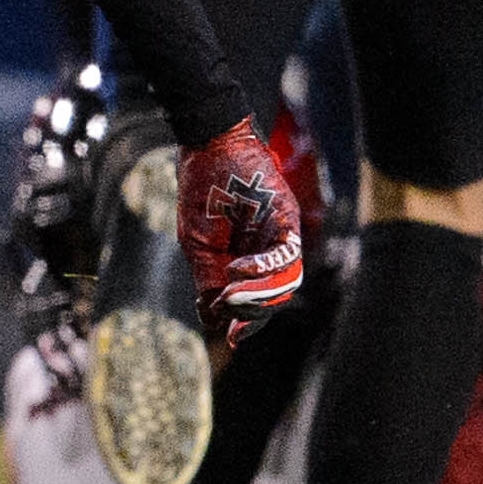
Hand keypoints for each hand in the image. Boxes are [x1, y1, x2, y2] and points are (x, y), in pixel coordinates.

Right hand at [177, 119, 303, 342]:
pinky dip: (263, 266)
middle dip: (251, 311)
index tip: (232, 337)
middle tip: (229, 314)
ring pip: (285, 280)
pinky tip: (238, 269)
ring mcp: (280, 236)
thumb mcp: (195, 242)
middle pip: (273, 296)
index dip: (246, 322)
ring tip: (231, 296)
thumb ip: (206, 279)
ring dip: (259, 295)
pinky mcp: (287, 219)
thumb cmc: (201, 190)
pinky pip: (286, 253)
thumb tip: (211, 317)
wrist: (210, 146)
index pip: (254, 301)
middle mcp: (268, 252)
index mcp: (245, 260)